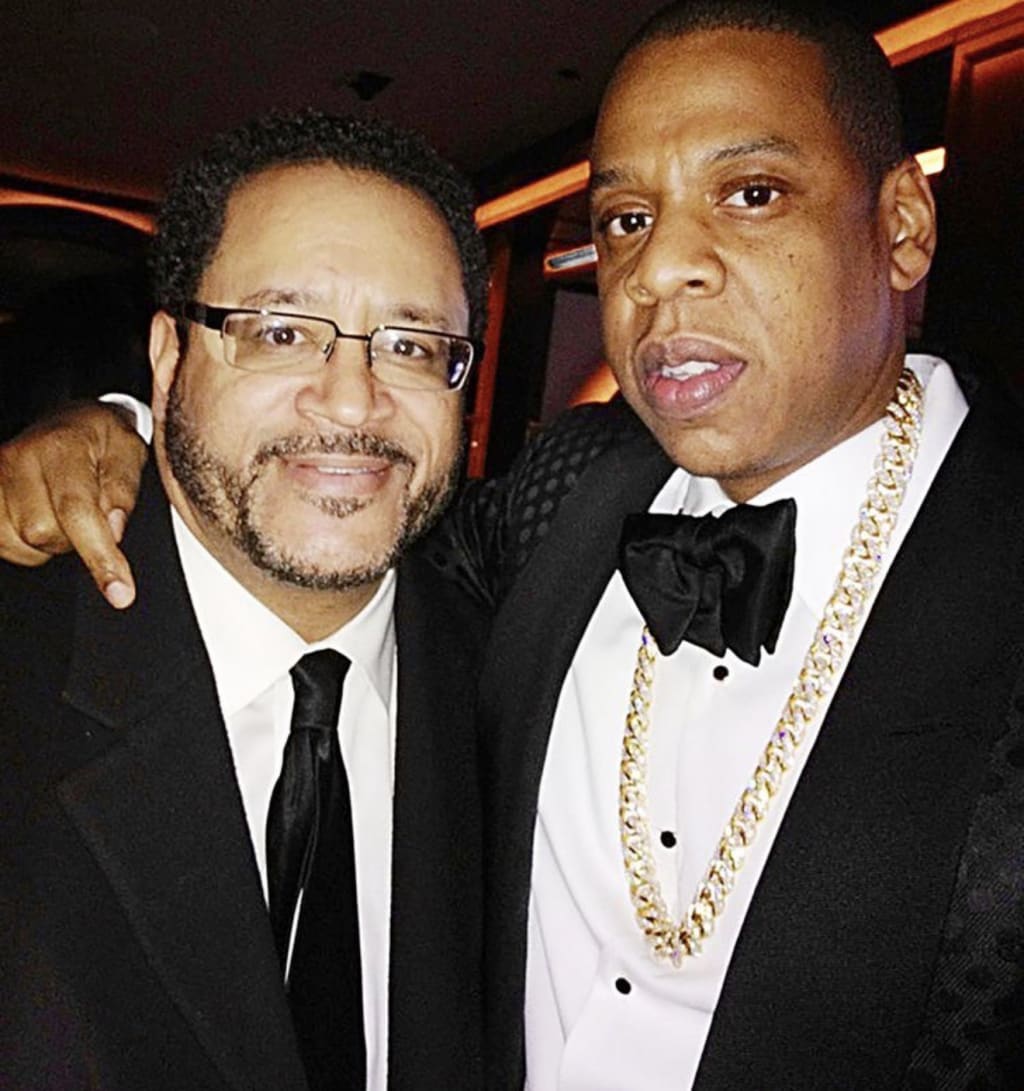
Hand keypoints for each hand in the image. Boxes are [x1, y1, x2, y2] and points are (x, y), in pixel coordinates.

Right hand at [0, 402, 147, 606]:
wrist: (69, 419)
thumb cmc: (103, 439)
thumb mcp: (130, 454)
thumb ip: (123, 492)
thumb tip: (113, 531)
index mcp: (62, 446)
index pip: (78, 511)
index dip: (100, 557)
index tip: (120, 593)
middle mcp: (20, 459)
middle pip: (45, 534)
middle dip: (76, 537)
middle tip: (91, 514)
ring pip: (23, 544)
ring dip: (51, 541)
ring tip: (65, 511)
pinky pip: (5, 544)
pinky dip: (28, 543)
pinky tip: (42, 517)